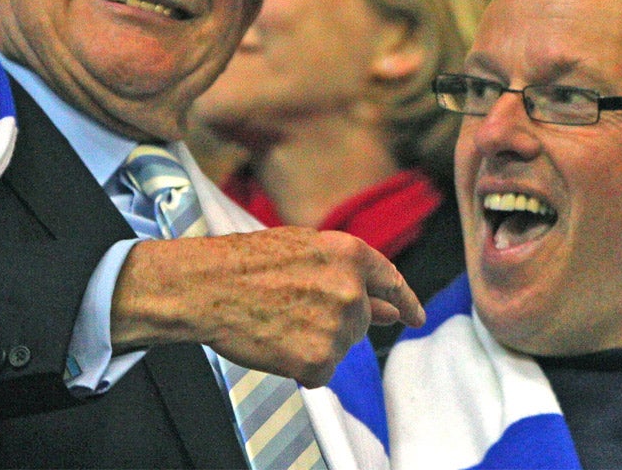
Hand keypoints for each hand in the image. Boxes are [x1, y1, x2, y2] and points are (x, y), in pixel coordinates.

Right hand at [110, 227, 424, 386]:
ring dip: (315, 342)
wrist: (206, 286)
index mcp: (349, 254)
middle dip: (336, 321)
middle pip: (359, 320)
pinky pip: (320, 372)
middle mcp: (351, 290)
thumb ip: (348, 275)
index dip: (405, 301)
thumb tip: (387, 308)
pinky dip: (300, 366)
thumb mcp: (303, 249)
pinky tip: (275, 343)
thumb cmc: (245, 262)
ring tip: (277, 321)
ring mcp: (337, 327)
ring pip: (340, 346)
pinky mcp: (318, 359)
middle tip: (295, 313)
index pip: (391, 281)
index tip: (415, 317)